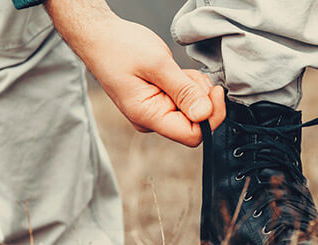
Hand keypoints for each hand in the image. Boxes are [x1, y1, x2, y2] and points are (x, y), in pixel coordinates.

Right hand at [45, 1, 224, 145]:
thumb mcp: (157, 65)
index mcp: (148, 116)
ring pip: (194, 109)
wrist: (100, 36)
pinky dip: (189, 85)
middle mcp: (152, 119)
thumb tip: (205, 114)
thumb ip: (183, 91)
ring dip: (196, 88)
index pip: (193, 135)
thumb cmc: (119, 47)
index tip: (216, 92)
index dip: (211, 116)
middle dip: (202, 97)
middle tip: (188, 74)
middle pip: (196, 122)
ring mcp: (156, 111)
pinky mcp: (161, 101)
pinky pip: (186, 100)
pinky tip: (176, 72)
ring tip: (178, 70)